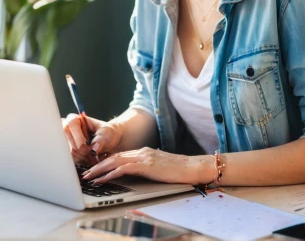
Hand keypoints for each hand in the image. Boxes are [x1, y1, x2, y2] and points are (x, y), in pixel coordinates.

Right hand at [62, 113, 121, 164]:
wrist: (108, 139)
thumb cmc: (107, 132)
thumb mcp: (106, 133)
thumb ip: (100, 140)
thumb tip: (94, 149)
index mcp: (73, 119)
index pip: (72, 128)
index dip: (81, 141)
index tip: (92, 150)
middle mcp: (66, 129)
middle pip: (72, 144)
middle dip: (85, 153)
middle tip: (96, 156)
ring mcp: (65, 141)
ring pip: (72, 154)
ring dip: (84, 158)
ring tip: (95, 157)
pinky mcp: (67, 150)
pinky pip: (72, 159)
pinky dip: (82, 161)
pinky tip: (90, 158)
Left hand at [80, 147, 214, 184]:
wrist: (192, 167)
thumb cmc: (179, 171)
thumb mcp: (159, 168)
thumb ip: (147, 167)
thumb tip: (134, 175)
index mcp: (144, 152)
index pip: (120, 155)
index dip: (105, 161)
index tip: (94, 168)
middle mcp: (142, 152)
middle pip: (114, 156)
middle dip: (98, 165)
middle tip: (85, 172)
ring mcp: (144, 157)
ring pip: (116, 161)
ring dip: (100, 169)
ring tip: (89, 177)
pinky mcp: (147, 165)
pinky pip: (124, 168)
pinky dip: (111, 173)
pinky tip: (103, 179)